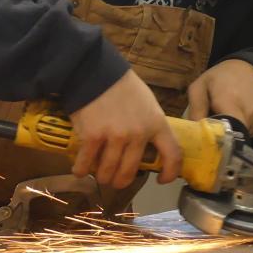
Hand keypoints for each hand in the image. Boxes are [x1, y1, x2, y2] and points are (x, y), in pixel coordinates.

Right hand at [69, 69, 181, 188]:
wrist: (94, 71)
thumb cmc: (122, 85)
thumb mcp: (147, 102)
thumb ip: (150, 123)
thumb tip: (147, 144)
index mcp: (156, 123)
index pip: (172, 154)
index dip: (170, 172)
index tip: (161, 179)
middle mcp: (138, 134)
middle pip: (130, 171)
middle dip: (121, 181)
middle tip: (116, 181)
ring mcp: (115, 136)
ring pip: (108, 171)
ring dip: (102, 177)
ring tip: (99, 175)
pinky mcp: (92, 136)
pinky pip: (86, 163)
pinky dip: (82, 170)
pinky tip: (80, 170)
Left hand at [186, 60, 252, 135]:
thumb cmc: (223, 76)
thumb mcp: (201, 85)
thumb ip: (196, 108)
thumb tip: (193, 132)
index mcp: (230, 104)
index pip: (223, 134)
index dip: (211, 140)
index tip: (202, 139)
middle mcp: (248, 116)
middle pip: (229, 140)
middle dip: (218, 138)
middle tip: (210, 128)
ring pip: (238, 138)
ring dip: (229, 132)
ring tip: (224, 117)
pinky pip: (247, 134)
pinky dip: (238, 129)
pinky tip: (235, 116)